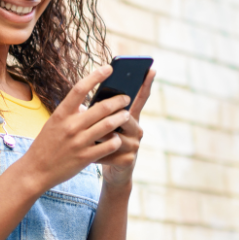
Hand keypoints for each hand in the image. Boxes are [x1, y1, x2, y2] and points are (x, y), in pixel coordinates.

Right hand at [17, 65, 132, 194]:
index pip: (79, 89)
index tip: (109, 68)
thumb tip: (89, 105)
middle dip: (118, 100)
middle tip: (126, 98)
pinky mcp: (85, 157)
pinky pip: (108, 145)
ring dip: (121, 118)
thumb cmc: (46, 145)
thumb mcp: (53, 124)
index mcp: (60, 114)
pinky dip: (116, 139)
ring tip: (127, 115)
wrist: (36, 170)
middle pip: (101, 107)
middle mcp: (70, 126)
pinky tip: (117, 138)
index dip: (96, 76)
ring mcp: (78, 142)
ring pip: (109, 125)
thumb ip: (71, 114)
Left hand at [97, 69, 154, 190]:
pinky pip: (112, 152)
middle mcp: (136, 129)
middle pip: (125, 115)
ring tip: (88, 137)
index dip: (145, 84)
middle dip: (109, 114)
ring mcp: (134, 145)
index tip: (150, 69)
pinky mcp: (128, 160)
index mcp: (129, 117)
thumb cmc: (100, 143)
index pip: (139, 98)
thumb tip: (88, 99)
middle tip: (97, 111)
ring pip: (116, 134)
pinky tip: (90, 154)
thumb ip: (98, 112)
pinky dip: (98, 152)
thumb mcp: (99, 125)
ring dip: (99, 135)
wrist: (109, 170)